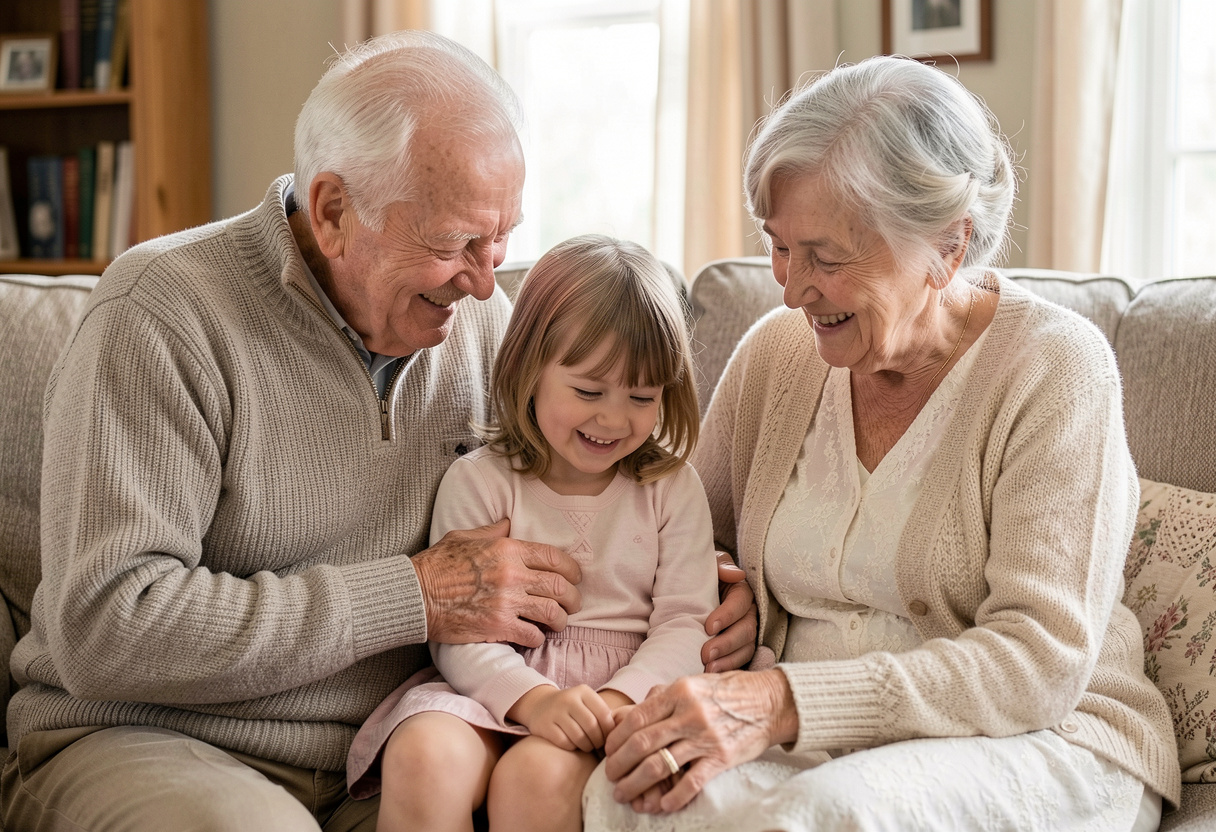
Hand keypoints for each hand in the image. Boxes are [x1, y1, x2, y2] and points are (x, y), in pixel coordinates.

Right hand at [414, 519, 581, 647]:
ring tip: (558, 623)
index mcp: (508, 549)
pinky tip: (534, 637)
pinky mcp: (498, 626)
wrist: (417, 594)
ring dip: (560, 620)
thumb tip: (509, 523)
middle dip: (572, 598)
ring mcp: (507, 602)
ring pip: (552, 613)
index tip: (575, 577)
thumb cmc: (438, 564)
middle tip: (573, 604)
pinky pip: (531, 635)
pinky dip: (537, 638)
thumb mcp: (465, 536)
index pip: (554, 557)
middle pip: (559, 587)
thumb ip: (493, 531)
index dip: (571, 569)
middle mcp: (513, 574)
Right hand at [508, 684, 616, 751]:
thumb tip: (623, 735)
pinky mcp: (544, 726)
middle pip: (592, 727)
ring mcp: (555, 712)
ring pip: (579, 737)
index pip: (604, 714)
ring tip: (588, 747)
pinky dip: (572, 747)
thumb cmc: (572, 709)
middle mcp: (569, 699)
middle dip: (598, 741)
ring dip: (586, 746)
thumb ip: (602, 714)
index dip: (609, 731)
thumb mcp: (587, 703)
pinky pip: (565, 743)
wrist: (539, 705)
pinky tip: (573, 745)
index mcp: (584, 691)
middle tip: (599, 747)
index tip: (609, 739)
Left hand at [603, 670, 796, 812]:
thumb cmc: (725, 692)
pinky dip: (673, 796)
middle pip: (642, 744)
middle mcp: (689, 714)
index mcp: (678, 692)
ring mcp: (705, 738)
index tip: (607, 751)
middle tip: (610, 776)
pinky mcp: (722, 758)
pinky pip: (692, 782)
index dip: (616, 739)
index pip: (636, 718)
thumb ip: (658, 699)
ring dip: (636, 784)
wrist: (769, 702)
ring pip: (660, 765)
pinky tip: (661, 805)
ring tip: (624, 794)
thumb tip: (622, 716)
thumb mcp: (690, 685)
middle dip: (620, 764)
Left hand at [701, 553, 756, 671]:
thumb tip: (736, 574)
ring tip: (708, 668)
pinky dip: (727, 668)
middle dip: (726, 643)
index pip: (741, 603)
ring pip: (745, 648)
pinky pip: (739, 661)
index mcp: (741, 592)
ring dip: (728, 660)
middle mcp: (747, 613)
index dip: (727, 615)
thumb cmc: (698, 576)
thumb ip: (721, 566)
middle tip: (706, 654)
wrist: (688, 591)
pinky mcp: (737, 649)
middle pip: (746, 630)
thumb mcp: (708, 565)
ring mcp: (744, 633)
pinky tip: (711, 674)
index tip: (708, 626)